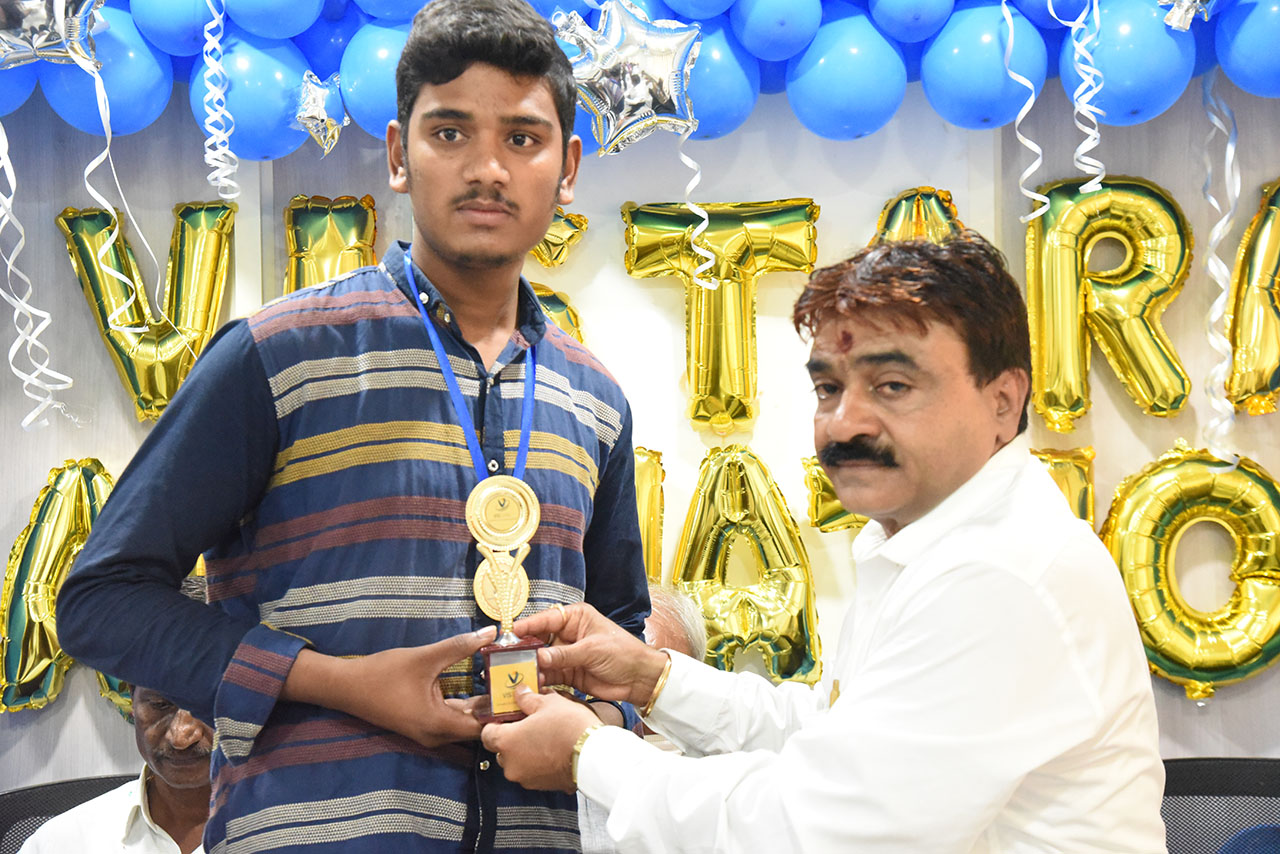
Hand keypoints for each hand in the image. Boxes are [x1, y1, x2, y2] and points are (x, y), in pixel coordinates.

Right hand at [284, 627, 496, 748]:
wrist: (346, 687)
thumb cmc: (383, 673)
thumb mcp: (425, 657)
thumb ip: (460, 646)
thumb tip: (491, 632)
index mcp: (438, 724)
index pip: (483, 728)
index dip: (502, 713)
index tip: (519, 694)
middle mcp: (435, 735)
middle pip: (475, 727)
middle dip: (495, 707)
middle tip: (517, 685)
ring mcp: (428, 732)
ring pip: (463, 722)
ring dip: (481, 706)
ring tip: (503, 683)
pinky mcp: (422, 724)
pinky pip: (451, 719)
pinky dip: (466, 706)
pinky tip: (479, 686)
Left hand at [481, 686, 599, 791]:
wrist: (594, 756)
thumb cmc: (570, 728)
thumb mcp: (548, 703)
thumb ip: (528, 698)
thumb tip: (520, 692)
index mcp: (507, 742)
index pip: (486, 733)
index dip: (495, 723)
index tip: (506, 716)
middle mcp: (512, 764)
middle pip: (502, 749)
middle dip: (512, 737)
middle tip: (529, 723)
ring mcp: (526, 778)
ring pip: (518, 761)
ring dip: (526, 750)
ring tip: (545, 736)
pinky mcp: (542, 786)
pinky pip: (533, 771)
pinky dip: (539, 762)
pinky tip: (553, 749)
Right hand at [514, 603, 667, 707]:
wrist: (639, 678)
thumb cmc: (622, 653)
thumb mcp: (592, 650)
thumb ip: (564, 655)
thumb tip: (538, 657)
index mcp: (576, 618)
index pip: (548, 618)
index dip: (529, 625)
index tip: (512, 632)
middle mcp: (569, 634)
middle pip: (541, 639)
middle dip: (526, 648)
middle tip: (508, 656)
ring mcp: (568, 654)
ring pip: (543, 659)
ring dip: (532, 666)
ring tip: (516, 673)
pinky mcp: (569, 673)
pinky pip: (550, 675)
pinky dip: (541, 679)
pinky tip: (532, 683)